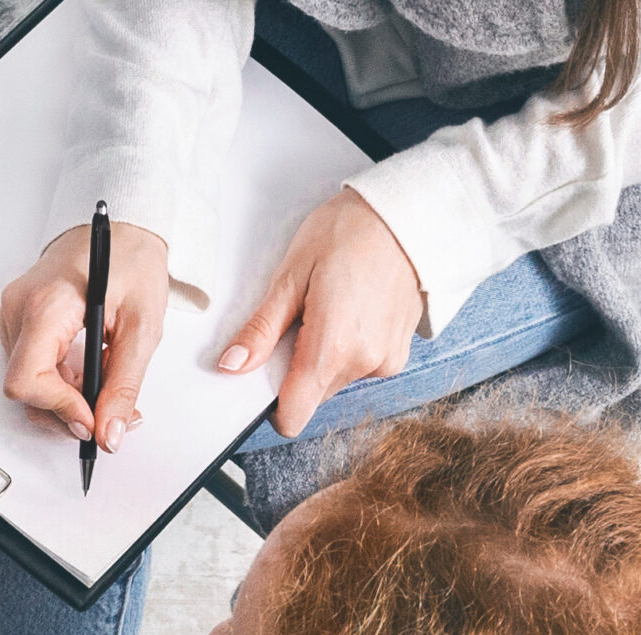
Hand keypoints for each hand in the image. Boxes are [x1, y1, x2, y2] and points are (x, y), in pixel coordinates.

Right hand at [0, 220, 169, 450]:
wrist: (120, 225)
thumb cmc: (131, 259)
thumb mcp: (141, 327)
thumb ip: (124, 385)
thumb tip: (109, 432)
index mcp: (45, 307)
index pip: (26, 380)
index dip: (58, 409)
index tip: (92, 421)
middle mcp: (18, 311)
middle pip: (24, 389)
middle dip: (66, 412)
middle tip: (108, 418)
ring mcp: (14, 315)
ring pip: (26, 384)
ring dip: (64, 401)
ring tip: (103, 391)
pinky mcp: (19, 320)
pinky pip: (30, 368)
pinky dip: (58, 384)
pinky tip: (86, 375)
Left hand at [218, 188, 422, 437]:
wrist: (408, 214)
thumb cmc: (349, 234)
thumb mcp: (291, 276)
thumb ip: (262, 329)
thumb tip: (232, 365)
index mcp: (332, 349)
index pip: (294, 415)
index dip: (272, 406)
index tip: (264, 378)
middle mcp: (363, 363)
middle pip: (311, 395)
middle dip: (295, 368)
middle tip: (298, 319)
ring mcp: (385, 361)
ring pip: (333, 380)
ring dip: (321, 356)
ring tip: (328, 307)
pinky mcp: (398, 353)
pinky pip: (358, 367)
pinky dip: (346, 349)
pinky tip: (351, 311)